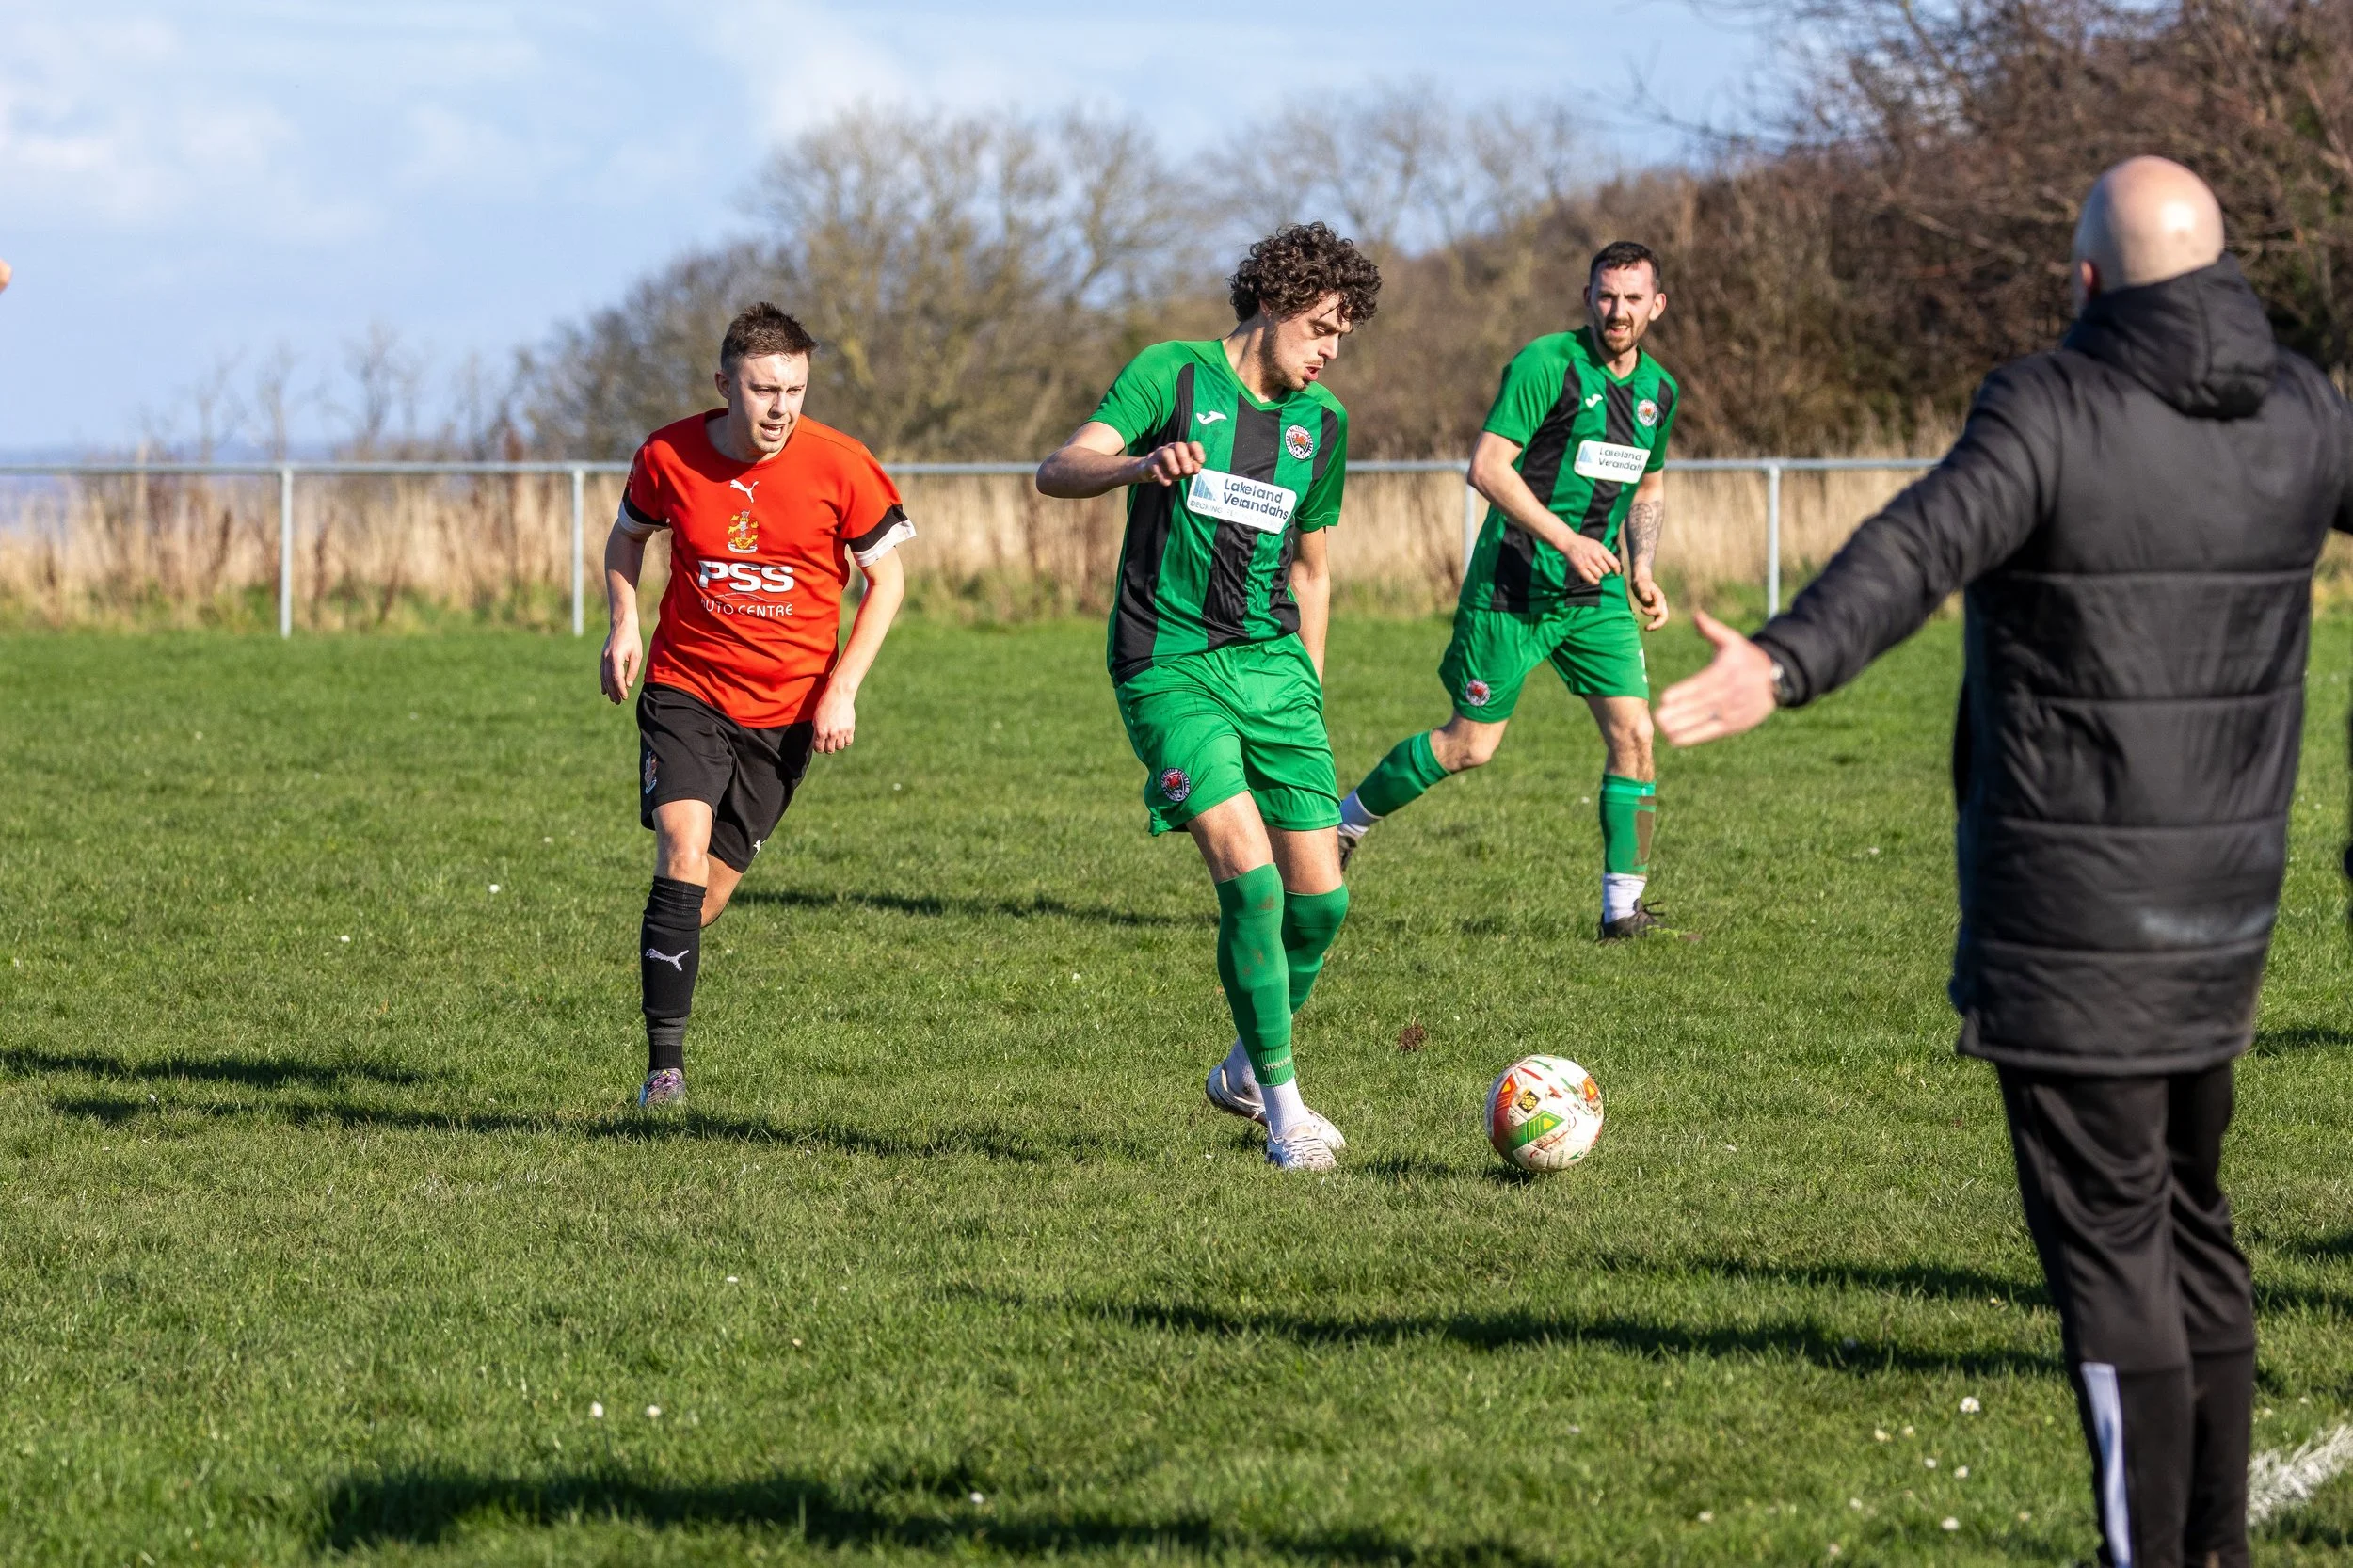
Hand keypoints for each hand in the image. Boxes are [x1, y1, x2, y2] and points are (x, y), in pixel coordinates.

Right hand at [601, 624, 641, 704]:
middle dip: (613, 692)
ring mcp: (603, 657)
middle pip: (608, 679)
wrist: (622, 624)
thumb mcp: (637, 654)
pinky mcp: (603, 656)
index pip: (617, 677)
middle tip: (618, 702)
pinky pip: (602, 672)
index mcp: (616, 657)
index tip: (625, 697)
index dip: (620, 689)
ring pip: (604, 676)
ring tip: (612, 699)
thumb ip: (633, 670)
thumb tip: (628, 685)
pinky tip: (604, 690)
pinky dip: (603, 682)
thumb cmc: (632, 638)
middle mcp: (607, 658)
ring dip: (608, 689)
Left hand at [812, 683, 857, 752]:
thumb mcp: (816, 717)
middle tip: (828, 742)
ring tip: (836, 738)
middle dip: (828, 747)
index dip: (819, 748)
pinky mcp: (850, 729)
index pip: (819, 748)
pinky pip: (849, 741)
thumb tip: (817, 740)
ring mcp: (841, 732)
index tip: (820, 745)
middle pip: (830, 750)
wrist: (839, 695)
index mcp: (820, 731)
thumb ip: (817, 730)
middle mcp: (831, 733)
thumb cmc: (825, 704)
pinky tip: (843, 735)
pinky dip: (846, 740)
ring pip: (840, 747)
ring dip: (837, 744)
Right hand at [1129, 441, 1206, 486]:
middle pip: (1179, 446)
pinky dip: (1161, 475)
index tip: (1201, 461)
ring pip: (1166, 452)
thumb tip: (1197, 468)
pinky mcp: (1150, 462)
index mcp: (1183, 449)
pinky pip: (1155, 466)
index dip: (1198, 451)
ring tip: (1176, 473)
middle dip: (1184, 458)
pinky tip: (1167, 483)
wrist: (1153, 472)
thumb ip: (1192, 469)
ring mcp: (1160, 453)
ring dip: (1172, 462)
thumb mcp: (1185, 471)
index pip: (1192, 445)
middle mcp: (1172, 448)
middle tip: (1187, 471)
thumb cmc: (1174, 469)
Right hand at [1562, 532, 1619, 584]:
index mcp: (1601, 549)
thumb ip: (1606, 554)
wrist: (1570, 542)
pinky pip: (1591, 579)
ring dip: (1599, 576)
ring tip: (1596, 572)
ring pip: (1599, 575)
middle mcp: (1595, 556)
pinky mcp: (1580, 568)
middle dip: (1605, 571)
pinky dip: (1594, 581)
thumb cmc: (1585, 544)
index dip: (1617, 570)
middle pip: (1607, 571)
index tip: (1617, 573)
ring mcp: (1587, 563)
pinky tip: (1594, 580)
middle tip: (1601, 569)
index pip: (1614, 563)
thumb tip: (1615, 565)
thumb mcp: (1598, 545)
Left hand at [1629, 572, 1671, 629]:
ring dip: (1656, 626)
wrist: (1642, 580)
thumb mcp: (1640, 585)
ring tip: (1646, 628)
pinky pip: (1657, 619)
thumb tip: (1648, 600)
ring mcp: (1659, 606)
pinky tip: (1646, 627)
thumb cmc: (1640, 582)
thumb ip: (1644, 592)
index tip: (1641, 609)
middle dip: (1657, 624)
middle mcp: (1661, 603)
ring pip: (1661, 619)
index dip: (1650, 611)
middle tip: (1646, 628)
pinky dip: (1654, 624)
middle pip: (1664, 617)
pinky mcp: (1655, 608)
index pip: (1658, 609)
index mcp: (1659, 598)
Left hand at [1655, 609, 1778, 745]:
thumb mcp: (1733, 641)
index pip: (1702, 683)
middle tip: (1658, 717)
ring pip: (1705, 720)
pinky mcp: (1736, 724)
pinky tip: (1675, 739)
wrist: (1777, 678)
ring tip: (1663, 730)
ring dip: (1683, 726)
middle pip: (1701, 705)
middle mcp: (1730, 692)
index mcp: (1726, 671)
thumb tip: (1696, 615)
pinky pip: (1712, 731)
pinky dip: (1694, 736)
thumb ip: (1712, 630)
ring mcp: (1734, 710)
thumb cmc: (1746, 658)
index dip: (1683, 692)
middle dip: (1679, 712)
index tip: (1665, 698)